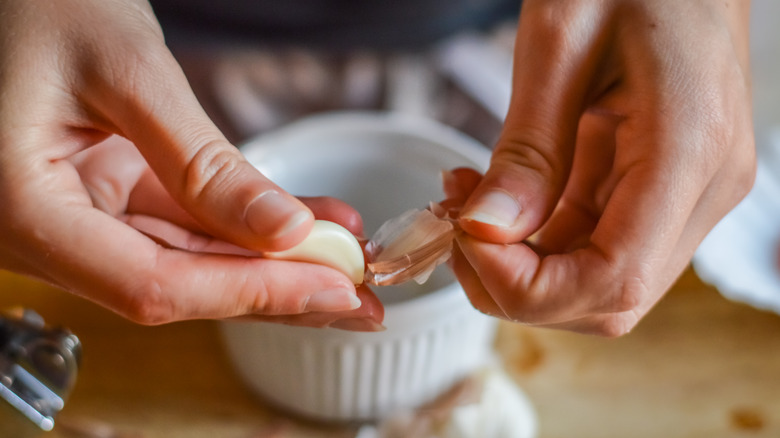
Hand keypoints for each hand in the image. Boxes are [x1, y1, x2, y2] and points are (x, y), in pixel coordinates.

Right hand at [0, 0, 380, 328]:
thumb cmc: (40, 5)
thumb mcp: (128, 73)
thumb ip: (202, 162)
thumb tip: (285, 231)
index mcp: (23, 211)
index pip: (153, 284)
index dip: (251, 293)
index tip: (333, 288)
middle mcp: (45, 232)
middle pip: (178, 284)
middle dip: (275, 290)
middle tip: (359, 297)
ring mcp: (78, 217)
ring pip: (189, 258)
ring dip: (271, 261)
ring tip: (347, 256)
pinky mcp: (106, 194)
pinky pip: (184, 220)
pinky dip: (245, 221)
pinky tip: (310, 220)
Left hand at [452, 0, 754, 335]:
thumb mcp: (561, 43)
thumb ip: (528, 150)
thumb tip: (486, 232)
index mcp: (691, 151)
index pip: (612, 279)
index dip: (526, 286)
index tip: (463, 238)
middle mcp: (703, 188)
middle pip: (607, 297)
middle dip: (516, 284)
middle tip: (454, 229)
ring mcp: (688, 190)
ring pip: (597, 278)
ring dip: (520, 262)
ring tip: (464, 203)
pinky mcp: (663, 183)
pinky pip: (595, 240)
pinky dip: (536, 237)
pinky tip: (495, 199)